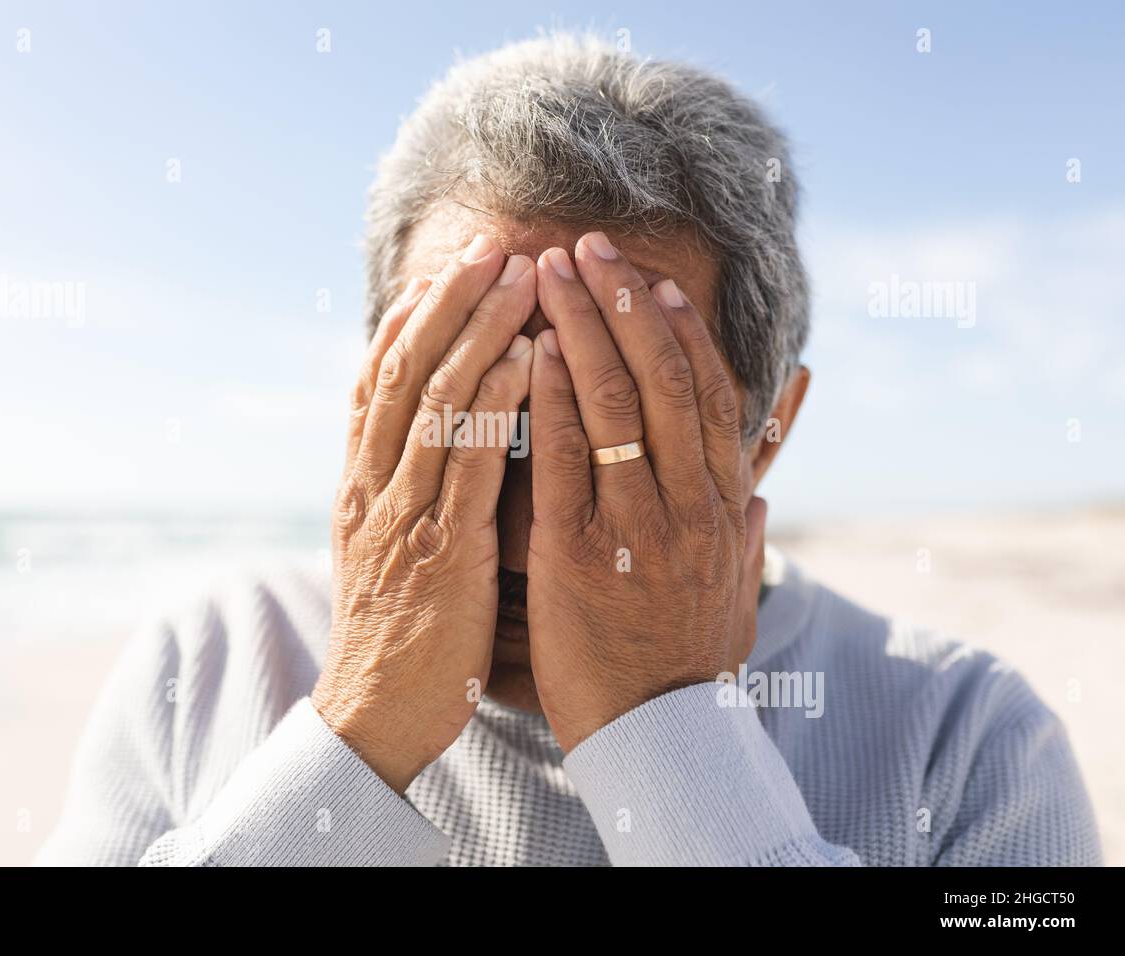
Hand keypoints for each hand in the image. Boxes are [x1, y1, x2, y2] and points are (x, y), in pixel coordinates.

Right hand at [313, 236, 536, 791]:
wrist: (374, 714)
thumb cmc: (396, 632)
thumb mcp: (384, 548)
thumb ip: (401, 491)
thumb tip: (427, 441)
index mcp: (359, 485)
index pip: (376, 383)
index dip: (409, 321)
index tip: (442, 271)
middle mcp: (371, 487)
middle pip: (405, 373)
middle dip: (448, 304)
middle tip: (491, 247)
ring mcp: (401, 515)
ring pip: (435, 402)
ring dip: (479, 332)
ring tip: (519, 278)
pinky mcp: (440, 551)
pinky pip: (467, 463)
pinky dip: (495, 404)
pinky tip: (527, 359)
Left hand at [526, 232, 767, 752]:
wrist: (660, 735)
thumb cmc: (687, 662)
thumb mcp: (735, 595)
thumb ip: (744, 538)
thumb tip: (757, 496)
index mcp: (723, 507)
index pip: (710, 395)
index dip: (683, 331)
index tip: (657, 281)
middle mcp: (689, 502)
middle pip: (663, 377)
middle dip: (625, 302)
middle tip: (590, 245)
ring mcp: (637, 523)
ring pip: (616, 402)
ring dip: (582, 325)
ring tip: (549, 270)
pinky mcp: (579, 552)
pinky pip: (565, 458)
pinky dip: (551, 397)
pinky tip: (531, 349)